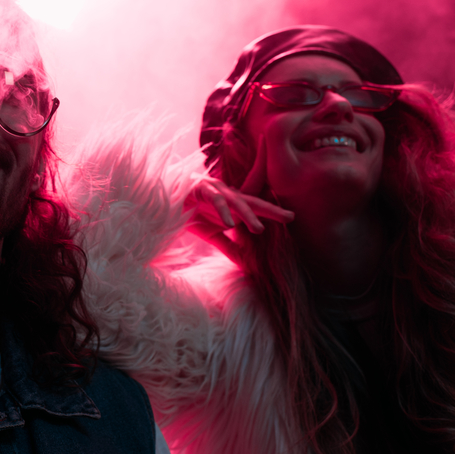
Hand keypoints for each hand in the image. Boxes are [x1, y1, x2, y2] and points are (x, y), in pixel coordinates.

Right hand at [185, 137, 292, 257]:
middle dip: (271, 209)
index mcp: (232, 203)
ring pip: (236, 201)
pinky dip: (222, 211)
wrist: (163, 199)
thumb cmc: (188, 213)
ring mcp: (214, 190)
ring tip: (259, 229)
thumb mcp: (211, 234)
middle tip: (290, 217)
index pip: (255, 207)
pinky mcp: (200, 189)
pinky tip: (229, 223)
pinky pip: (215, 200)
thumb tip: (244, 263)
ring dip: (248, 214)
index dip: (272, 212)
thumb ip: (227, 246)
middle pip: (252, 202)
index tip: (291, 218)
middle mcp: (227, 194)